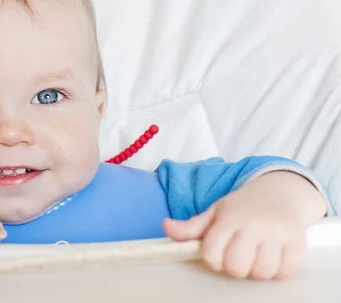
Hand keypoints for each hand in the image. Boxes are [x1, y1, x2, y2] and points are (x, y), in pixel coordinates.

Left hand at [163, 171, 326, 279]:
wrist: (279, 193)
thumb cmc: (242, 208)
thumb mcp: (215, 212)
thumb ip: (191, 226)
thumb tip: (166, 226)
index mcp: (229, 217)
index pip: (212, 253)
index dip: (213, 259)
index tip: (219, 252)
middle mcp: (253, 224)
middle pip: (236, 267)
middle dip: (234, 266)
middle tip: (238, 255)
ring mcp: (277, 233)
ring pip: (261, 272)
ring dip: (256, 270)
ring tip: (256, 256)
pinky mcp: (297, 242)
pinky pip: (285, 272)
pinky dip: (278, 270)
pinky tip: (273, 257)